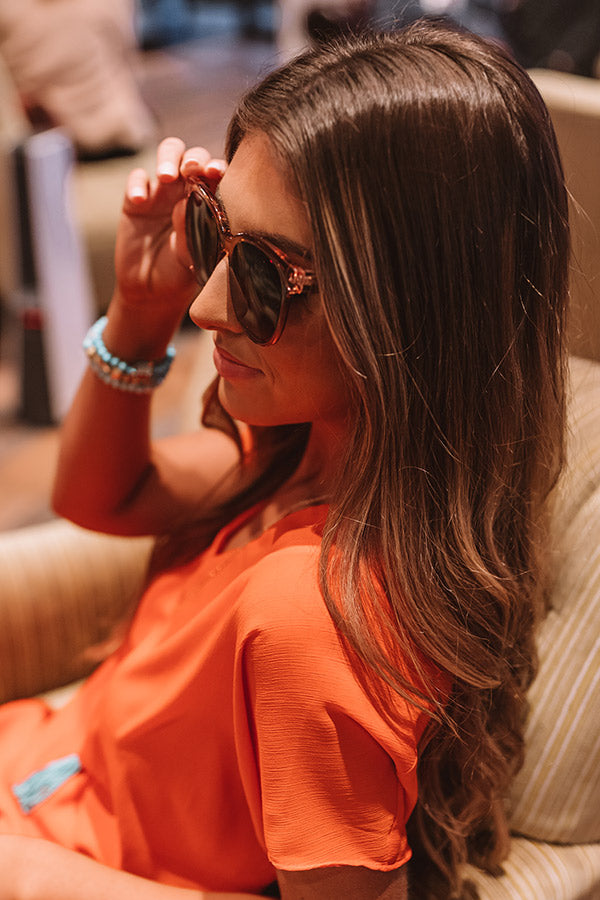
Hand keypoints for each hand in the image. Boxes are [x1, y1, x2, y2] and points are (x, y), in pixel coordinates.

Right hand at [114, 137, 225, 317]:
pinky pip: (137, 179)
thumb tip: (191, 199)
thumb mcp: (191, 255)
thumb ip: (192, 229)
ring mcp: (162, 191)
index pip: (216, 175)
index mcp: (209, 201)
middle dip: (194, 158)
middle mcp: (187, 190)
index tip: (217, 173)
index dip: (217, 168)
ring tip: (166, 176)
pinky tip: (140, 201)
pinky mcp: (136, 199)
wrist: (151, 291)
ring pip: (168, 154)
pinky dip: (137, 184)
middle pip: (192, 156)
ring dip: (168, 158)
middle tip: (192, 170)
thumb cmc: (179, 272)